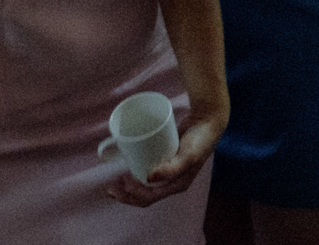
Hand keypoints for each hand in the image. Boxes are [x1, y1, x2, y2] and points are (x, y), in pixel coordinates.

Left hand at [106, 107, 224, 205]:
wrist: (208, 120)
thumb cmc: (200, 139)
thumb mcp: (188, 155)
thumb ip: (172, 168)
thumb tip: (149, 178)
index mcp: (177, 186)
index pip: (149, 198)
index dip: (132, 195)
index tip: (122, 181)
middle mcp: (171, 182)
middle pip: (144, 195)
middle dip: (126, 196)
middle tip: (110, 187)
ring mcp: (168, 172)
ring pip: (143, 186)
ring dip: (127, 189)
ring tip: (114, 182)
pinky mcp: (165, 160)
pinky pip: (147, 171)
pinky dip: (134, 174)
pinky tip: (126, 168)